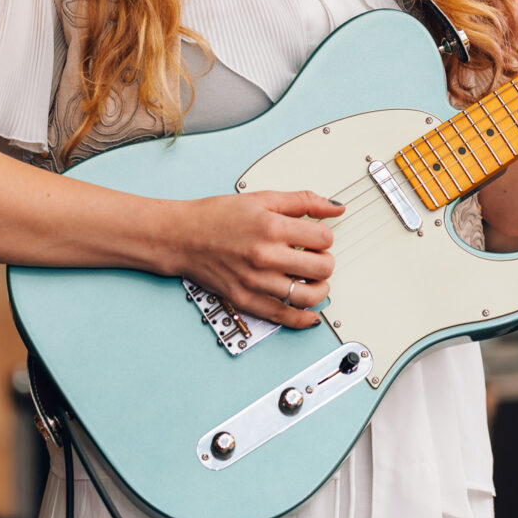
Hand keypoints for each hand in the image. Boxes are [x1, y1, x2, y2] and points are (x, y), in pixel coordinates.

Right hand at [173, 190, 342, 328]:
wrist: (181, 236)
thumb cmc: (216, 216)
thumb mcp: (262, 199)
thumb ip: (303, 201)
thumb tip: (335, 207)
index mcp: (272, 228)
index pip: (324, 239)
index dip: (325, 238)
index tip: (318, 239)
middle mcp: (265, 256)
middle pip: (322, 269)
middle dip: (325, 263)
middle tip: (316, 259)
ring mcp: (255, 281)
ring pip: (307, 296)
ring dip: (319, 290)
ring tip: (314, 282)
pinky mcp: (245, 299)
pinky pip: (283, 317)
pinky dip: (303, 319)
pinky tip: (310, 314)